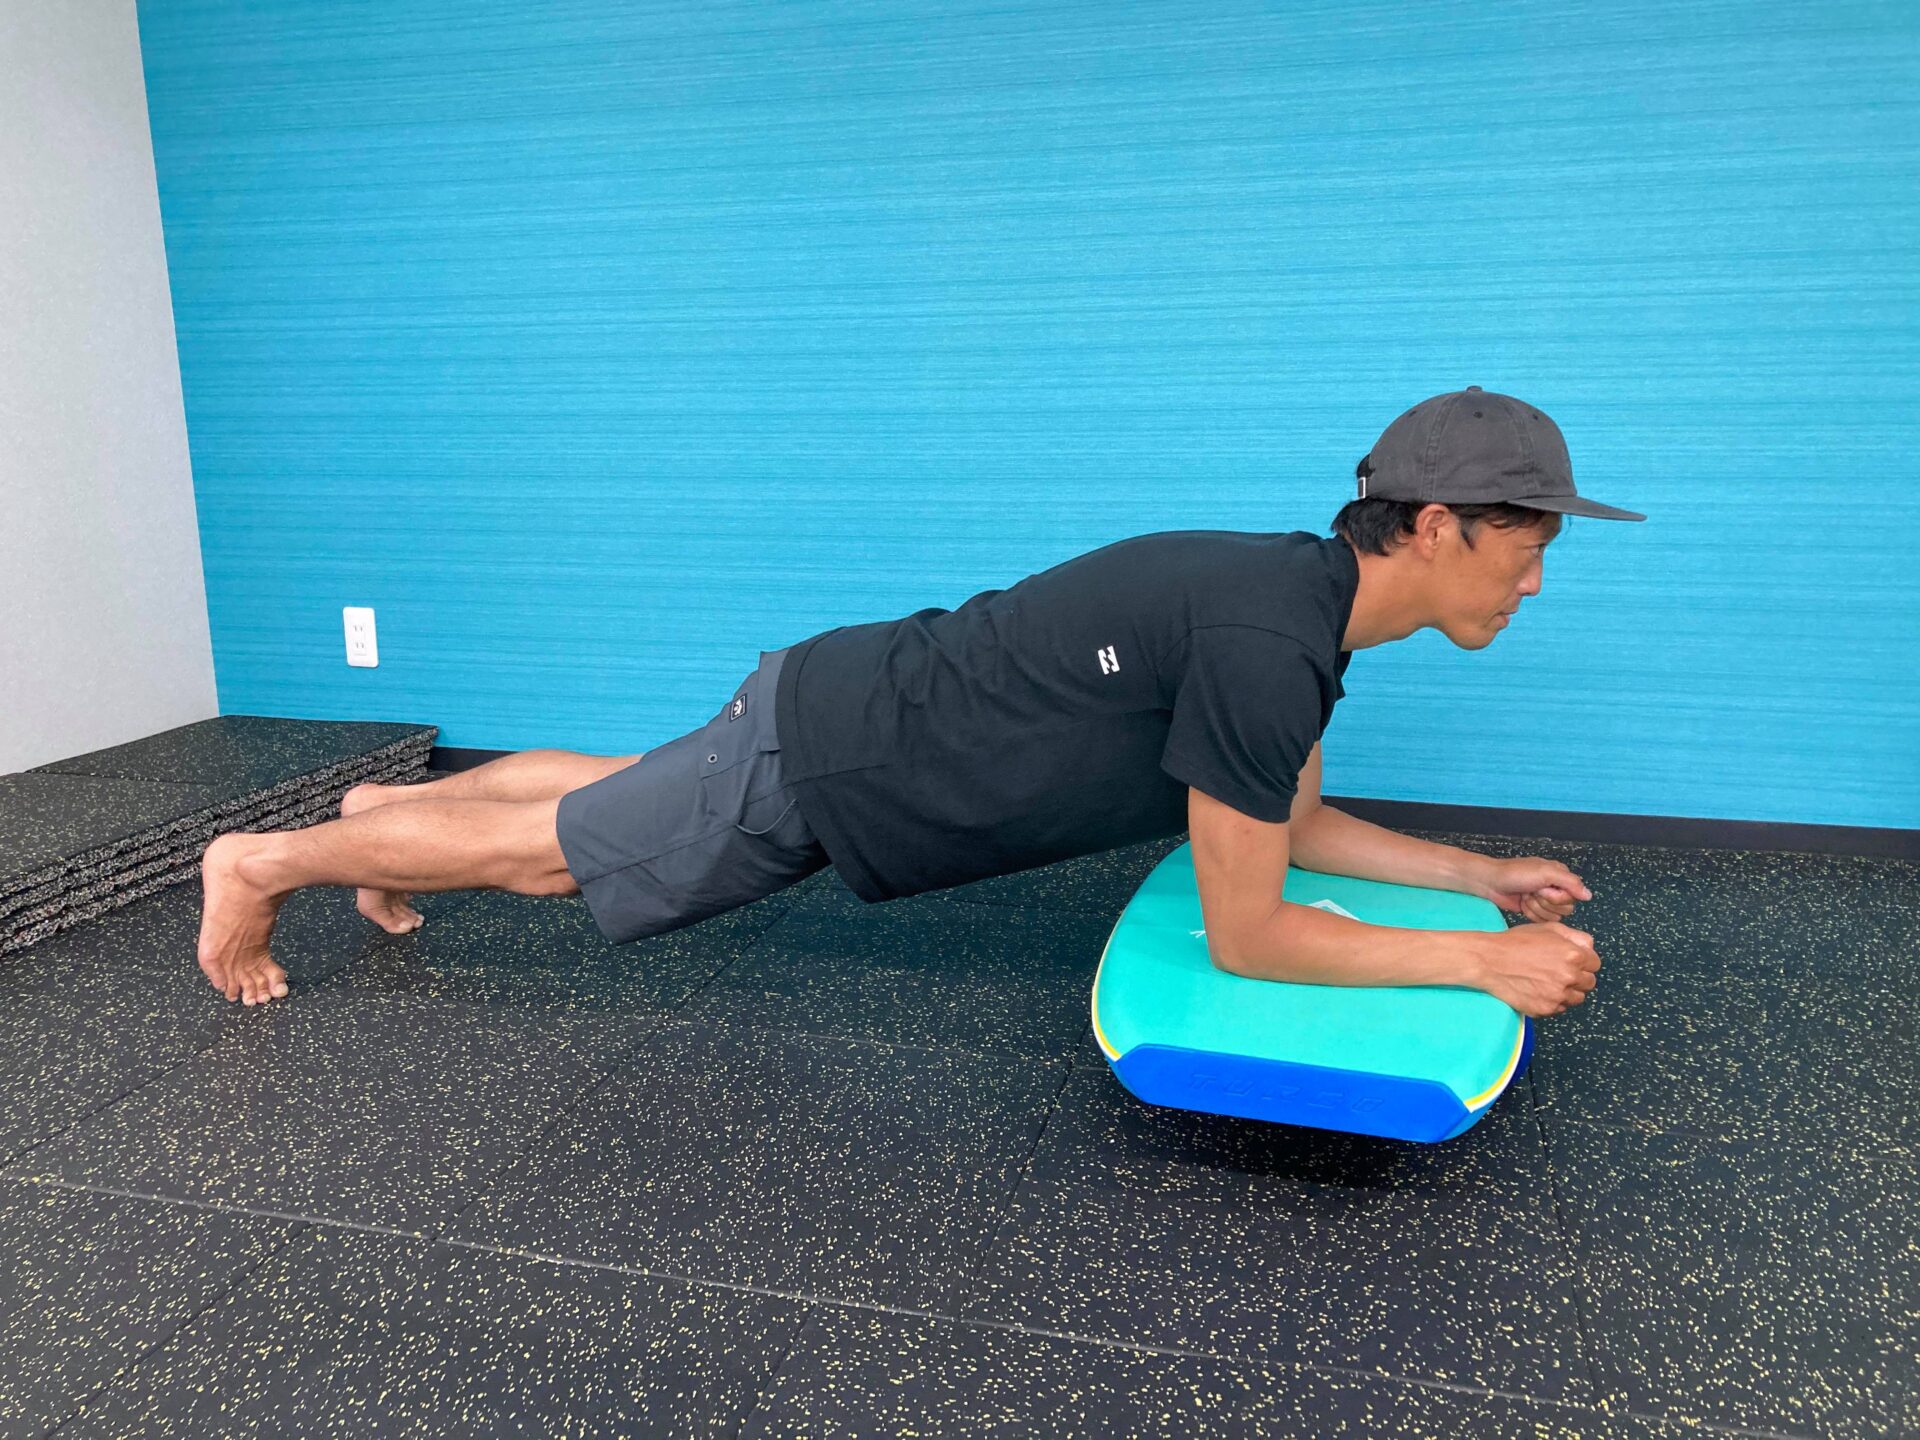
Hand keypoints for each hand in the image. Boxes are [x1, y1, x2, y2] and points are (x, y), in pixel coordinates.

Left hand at [1470, 855, 1591, 923]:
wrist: (1491, 882)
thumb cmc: (1516, 873)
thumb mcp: (1546, 872)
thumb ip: (1570, 882)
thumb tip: (1589, 896)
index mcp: (1561, 877)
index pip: (1573, 897)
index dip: (1558, 897)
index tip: (1543, 889)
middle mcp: (1556, 889)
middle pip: (1565, 909)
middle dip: (1545, 903)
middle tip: (1532, 892)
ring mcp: (1544, 901)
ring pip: (1553, 917)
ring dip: (1536, 908)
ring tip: (1525, 896)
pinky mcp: (1534, 911)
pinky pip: (1542, 921)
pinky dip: (1530, 914)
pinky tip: (1522, 904)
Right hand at [1473, 921, 1601, 1017]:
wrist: (1490, 961)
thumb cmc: (1516, 942)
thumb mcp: (1548, 929)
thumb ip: (1575, 936)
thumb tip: (1589, 947)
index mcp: (1573, 955)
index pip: (1595, 964)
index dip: (1584, 961)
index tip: (1572, 961)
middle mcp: (1569, 977)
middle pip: (1589, 983)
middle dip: (1578, 977)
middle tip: (1559, 971)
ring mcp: (1558, 995)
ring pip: (1577, 998)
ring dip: (1568, 991)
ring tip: (1548, 981)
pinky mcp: (1546, 1009)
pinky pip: (1559, 1009)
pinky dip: (1553, 1001)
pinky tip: (1538, 989)